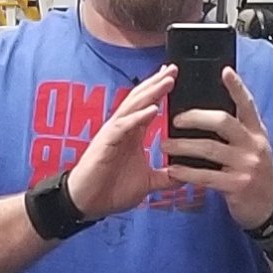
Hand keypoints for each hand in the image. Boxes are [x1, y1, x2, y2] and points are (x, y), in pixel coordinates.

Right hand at [65, 66, 174, 219]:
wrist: (87, 203)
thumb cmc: (111, 191)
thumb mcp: (147, 183)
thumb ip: (165, 177)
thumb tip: (185, 177)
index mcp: (132, 135)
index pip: (147, 106)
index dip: (159, 91)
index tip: (173, 77)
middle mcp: (122, 129)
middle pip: (141, 100)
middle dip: (157, 83)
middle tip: (173, 68)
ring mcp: (113, 134)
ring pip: (133, 107)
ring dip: (151, 93)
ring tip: (167, 80)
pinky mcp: (106, 143)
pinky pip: (124, 126)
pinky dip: (138, 117)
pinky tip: (153, 108)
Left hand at [166, 65, 272, 231]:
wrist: (270, 209)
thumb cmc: (254, 175)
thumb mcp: (253, 148)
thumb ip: (238, 132)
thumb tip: (207, 116)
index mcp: (257, 132)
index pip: (247, 104)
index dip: (237, 87)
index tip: (224, 71)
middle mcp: (254, 145)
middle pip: (224, 122)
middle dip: (196, 117)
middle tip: (175, 119)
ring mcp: (247, 166)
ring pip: (210, 149)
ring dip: (183, 146)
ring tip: (165, 144)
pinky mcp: (237, 186)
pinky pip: (206, 176)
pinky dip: (187, 172)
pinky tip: (173, 170)